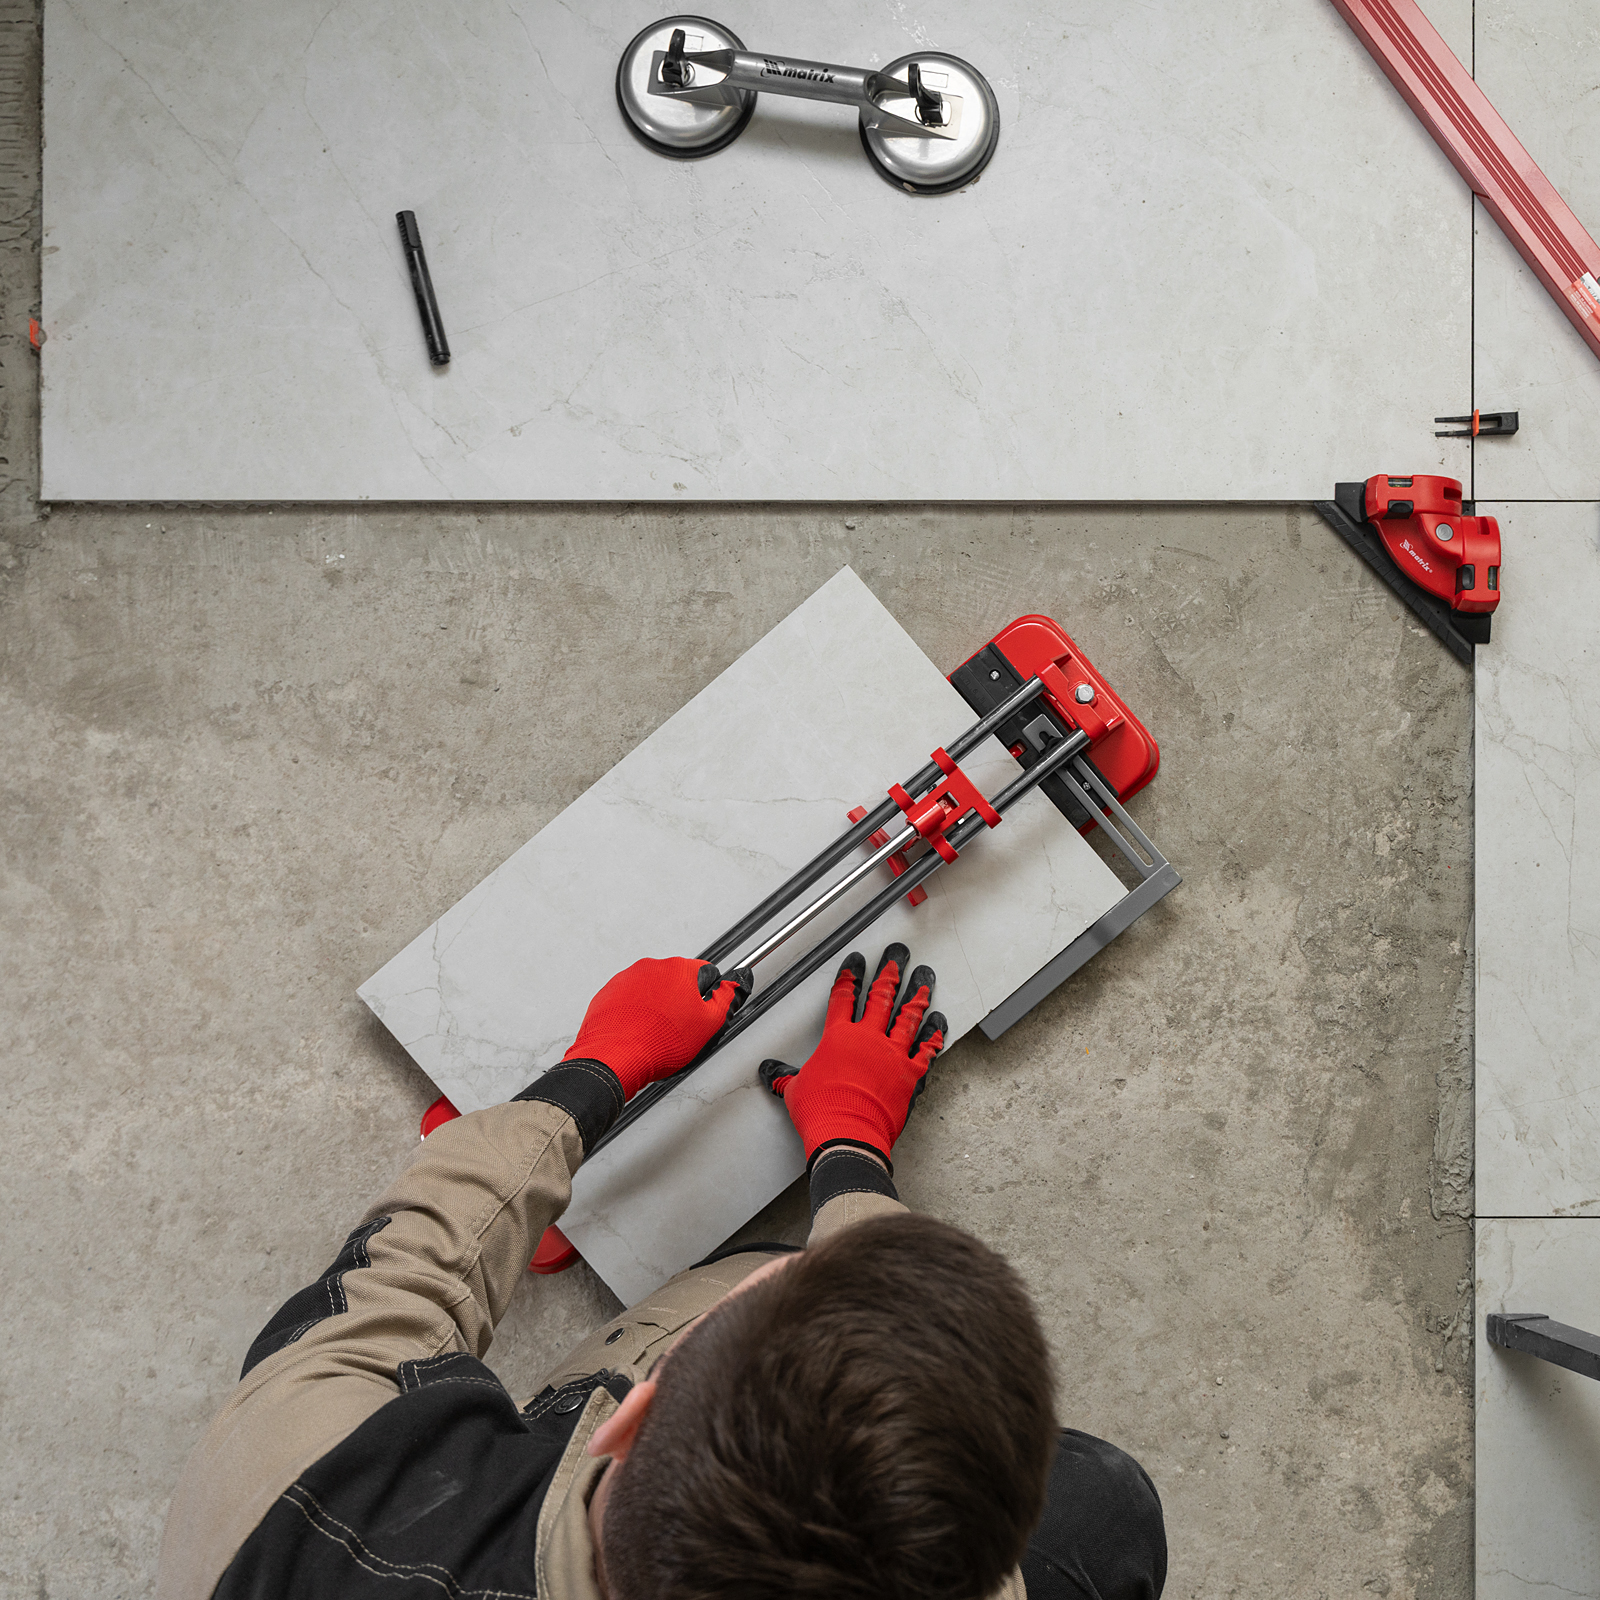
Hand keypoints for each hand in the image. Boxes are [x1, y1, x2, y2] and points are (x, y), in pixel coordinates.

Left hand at [565, 957, 750, 1099]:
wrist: (616, 1057)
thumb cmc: (658, 1043)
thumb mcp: (709, 1024)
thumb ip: (725, 999)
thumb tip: (732, 987)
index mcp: (679, 969)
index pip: (705, 973)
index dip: (707, 994)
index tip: (703, 1008)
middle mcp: (651, 968)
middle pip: (676, 980)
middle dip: (680, 1000)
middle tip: (680, 1026)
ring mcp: (627, 979)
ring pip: (652, 989)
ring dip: (657, 1006)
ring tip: (657, 1031)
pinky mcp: (609, 993)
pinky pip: (629, 998)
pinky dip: (635, 1011)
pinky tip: (639, 1030)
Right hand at [759, 942, 945, 1167]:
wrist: (847, 1135)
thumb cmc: (821, 1112)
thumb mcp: (794, 1090)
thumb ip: (785, 1077)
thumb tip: (771, 1074)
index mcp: (838, 1038)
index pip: (843, 998)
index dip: (849, 977)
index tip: (856, 963)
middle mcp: (867, 1040)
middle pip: (881, 998)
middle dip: (889, 974)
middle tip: (896, 958)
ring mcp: (891, 1055)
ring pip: (908, 1017)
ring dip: (917, 997)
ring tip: (924, 980)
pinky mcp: (910, 1074)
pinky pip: (926, 1050)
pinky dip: (934, 1036)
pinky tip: (939, 1023)